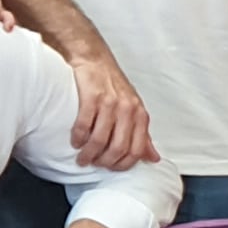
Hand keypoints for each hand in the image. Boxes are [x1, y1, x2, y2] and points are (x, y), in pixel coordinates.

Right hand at [66, 51, 152, 170]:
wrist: (94, 59)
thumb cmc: (113, 85)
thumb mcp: (133, 110)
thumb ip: (143, 135)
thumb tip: (153, 158)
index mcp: (140, 115)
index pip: (136, 150)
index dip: (122, 165)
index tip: (110, 168)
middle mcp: (127, 109)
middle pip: (118, 148)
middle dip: (104, 162)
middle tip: (93, 164)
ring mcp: (109, 103)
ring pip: (100, 139)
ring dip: (88, 153)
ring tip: (81, 157)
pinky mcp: (91, 97)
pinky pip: (84, 125)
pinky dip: (78, 137)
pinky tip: (74, 141)